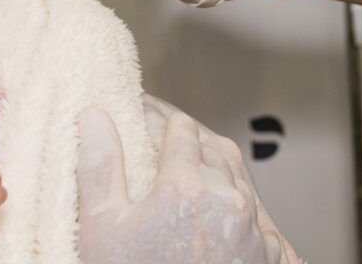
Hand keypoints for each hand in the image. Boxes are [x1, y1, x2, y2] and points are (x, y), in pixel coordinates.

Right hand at [75, 103, 298, 263]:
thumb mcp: (101, 228)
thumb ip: (98, 166)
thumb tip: (95, 116)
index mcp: (186, 186)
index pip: (177, 129)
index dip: (157, 117)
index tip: (142, 113)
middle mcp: (227, 201)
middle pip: (212, 148)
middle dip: (187, 138)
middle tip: (162, 136)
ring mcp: (251, 229)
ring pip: (237, 178)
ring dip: (214, 166)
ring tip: (189, 167)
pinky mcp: (266, 255)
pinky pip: (255, 213)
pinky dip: (235, 202)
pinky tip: (216, 208)